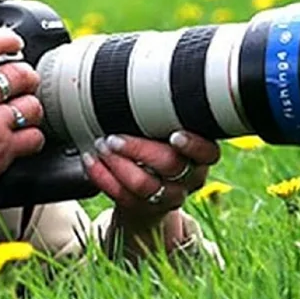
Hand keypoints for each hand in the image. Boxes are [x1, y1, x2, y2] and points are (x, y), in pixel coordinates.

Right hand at [0, 28, 46, 267]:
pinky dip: (32, 139)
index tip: (15, 43)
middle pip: (19, 72)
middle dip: (27, 78)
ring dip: (31, 111)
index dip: (8, 39)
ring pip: (32, 105)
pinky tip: (21, 141)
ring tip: (21, 117)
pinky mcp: (3, 149)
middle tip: (24, 85)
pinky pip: (35, 136)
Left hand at [84, 130, 220, 254]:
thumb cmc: (157, 145)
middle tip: (114, 138)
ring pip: (145, 184)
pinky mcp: (147, 209)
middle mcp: (190, 177)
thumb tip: (134, 90)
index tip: (174, 135)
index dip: (193, 145)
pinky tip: (91, 161)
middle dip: (138, 148)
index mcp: (200, 155)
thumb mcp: (166, 131)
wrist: (148, 189)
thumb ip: (163, 118)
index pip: (208, 152)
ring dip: (117, 163)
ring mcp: (170, 196)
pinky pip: (123, 196)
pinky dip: (102, 177)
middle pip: (170, 165)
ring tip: (100, 146)